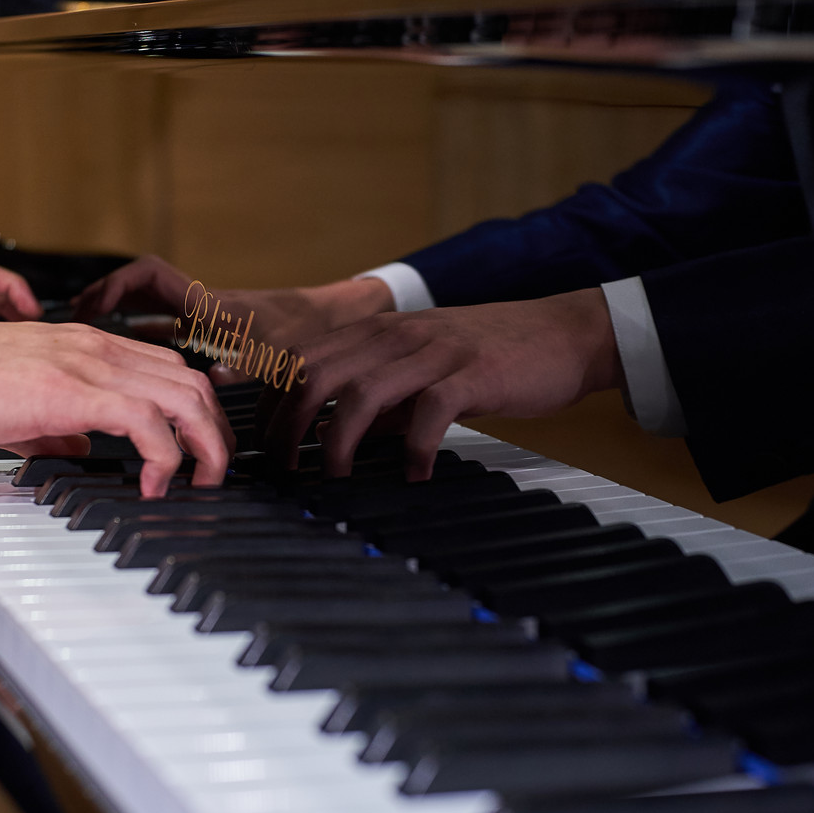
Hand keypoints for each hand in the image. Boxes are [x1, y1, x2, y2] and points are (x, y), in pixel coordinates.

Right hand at [0, 316, 231, 496]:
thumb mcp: (11, 408)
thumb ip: (53, 426)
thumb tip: (81, 449)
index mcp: (80, 345)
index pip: (163, 368)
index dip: (191, 411)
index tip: (195, 450)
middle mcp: (93, 345)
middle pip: (190, 379)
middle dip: (216, 430)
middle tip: (214, 472)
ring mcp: (86, 363)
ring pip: (184, 395)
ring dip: (206, 445)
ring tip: (202, 483)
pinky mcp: (72, 390)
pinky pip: (147, 421)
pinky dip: (166, 457)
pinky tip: (155, 486)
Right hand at [72, 254, 393, 351]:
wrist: (339, 317)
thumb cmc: (313, 330)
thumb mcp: (279, 352)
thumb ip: (244, 363)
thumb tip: (212, 376)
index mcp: (209, 306)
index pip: (150, 277)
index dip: (115, 287)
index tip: (88, 306)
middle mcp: (201, 308)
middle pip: (141, 294)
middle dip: (106, 304)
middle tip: (74, 327)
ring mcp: (205, 321)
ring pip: (153, 316)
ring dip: (124, 326)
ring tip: (91, 350)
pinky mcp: (214, 335)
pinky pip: (170, 334)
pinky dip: (148, 346)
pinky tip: (133, 372)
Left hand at [265, 289, 623, 478]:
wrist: (562, 334)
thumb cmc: (489, 357)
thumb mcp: (420, 371)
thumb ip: (379, 400)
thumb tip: (336, 439)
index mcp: (375, 333)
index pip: (299, 357)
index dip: (266, 396)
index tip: (251, 434)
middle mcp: (394, 336)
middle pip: (313, 374)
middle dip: (287, 427)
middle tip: (284, 471)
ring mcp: (432, 352)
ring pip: (360, 394)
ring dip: (336, 442)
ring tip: (333, 479)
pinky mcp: (472, 375)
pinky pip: (429, 414)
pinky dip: (415, 451)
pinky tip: (416, 477)